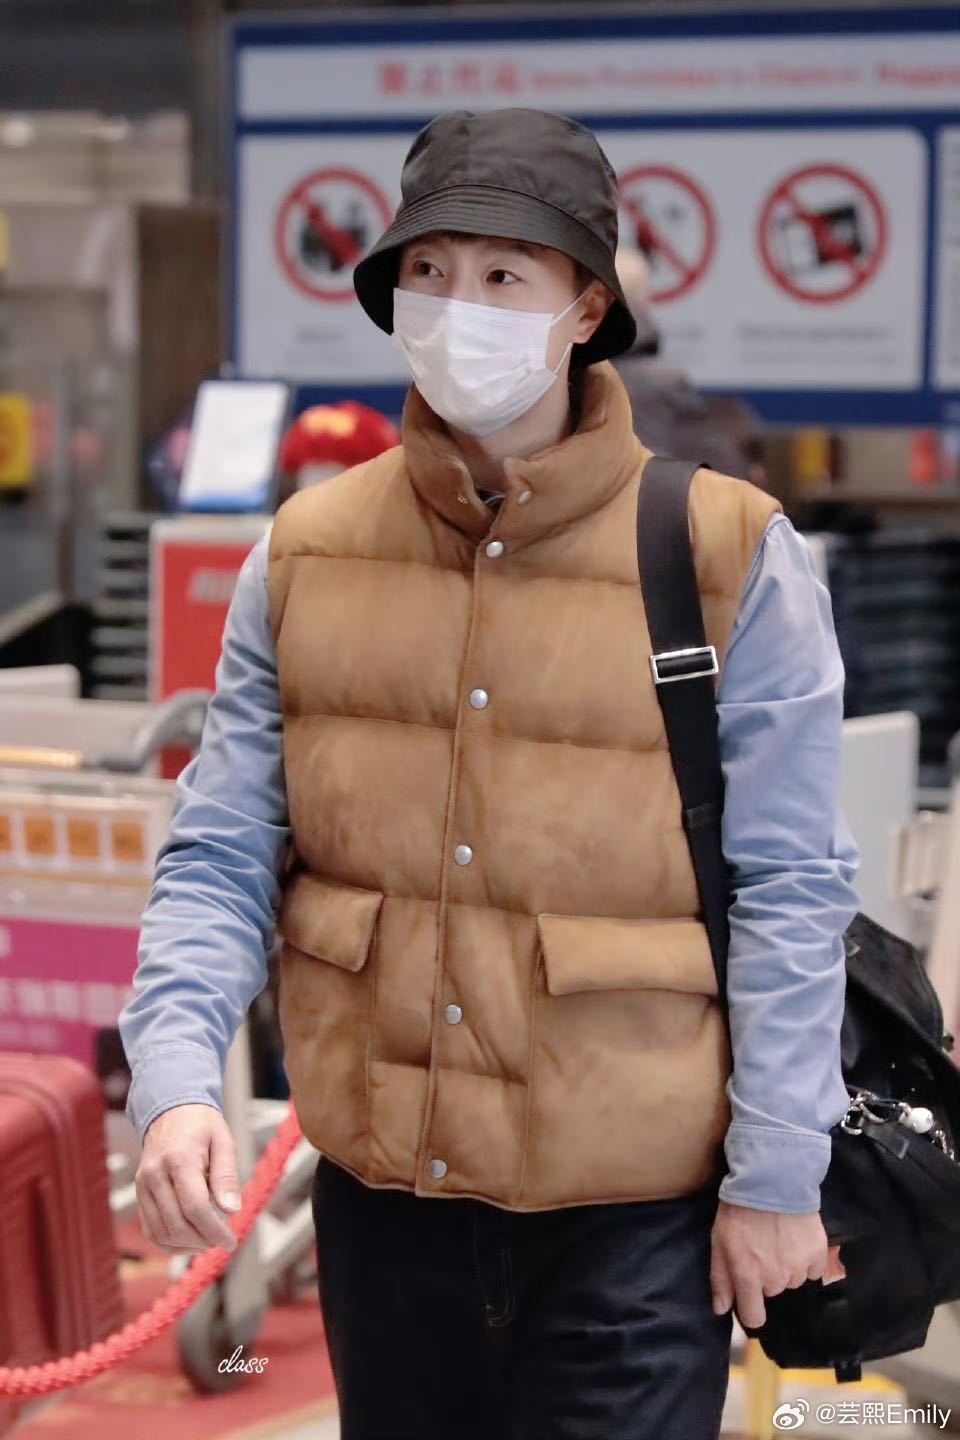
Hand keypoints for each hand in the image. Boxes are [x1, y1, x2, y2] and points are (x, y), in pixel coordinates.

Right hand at [135, 1103, 241, 1255]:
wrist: (170, 1110)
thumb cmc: (201, 1126)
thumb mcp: (223, 1141)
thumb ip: (226, 1176)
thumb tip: (231, 1210)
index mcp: (179, 1159)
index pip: (195, 1207)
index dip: (214, 1231)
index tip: (230, 1242)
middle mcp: (155, 1174)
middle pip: (177, 1224)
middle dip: (203, 1240)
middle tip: (223, 1241)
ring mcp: (142, 1185)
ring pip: (161, 1232)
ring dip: (187, 1246)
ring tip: (208, 1241)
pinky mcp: (138, 1194)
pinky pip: (150, 1230)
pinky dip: (169, 1243)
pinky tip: (189, 1242)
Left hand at [709, 1200, 845, 1329]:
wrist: (771, 1180)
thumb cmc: (739, 1210)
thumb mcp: (719, 1241)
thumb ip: (721, 1279)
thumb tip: (721, 1310)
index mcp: (749, 1277)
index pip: (754, 1317)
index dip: (750, 1309)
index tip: (749, 1298)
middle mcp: (776, 1279)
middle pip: (772, 1292)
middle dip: (765, 1276)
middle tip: (760, 1248)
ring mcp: (799, 1268)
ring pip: (792, 1280)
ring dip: (785, 1267)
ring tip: (777, 1238)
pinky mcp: (818, 1254)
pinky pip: (812, 1269)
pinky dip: (805, 1259)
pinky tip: (795, 1239)